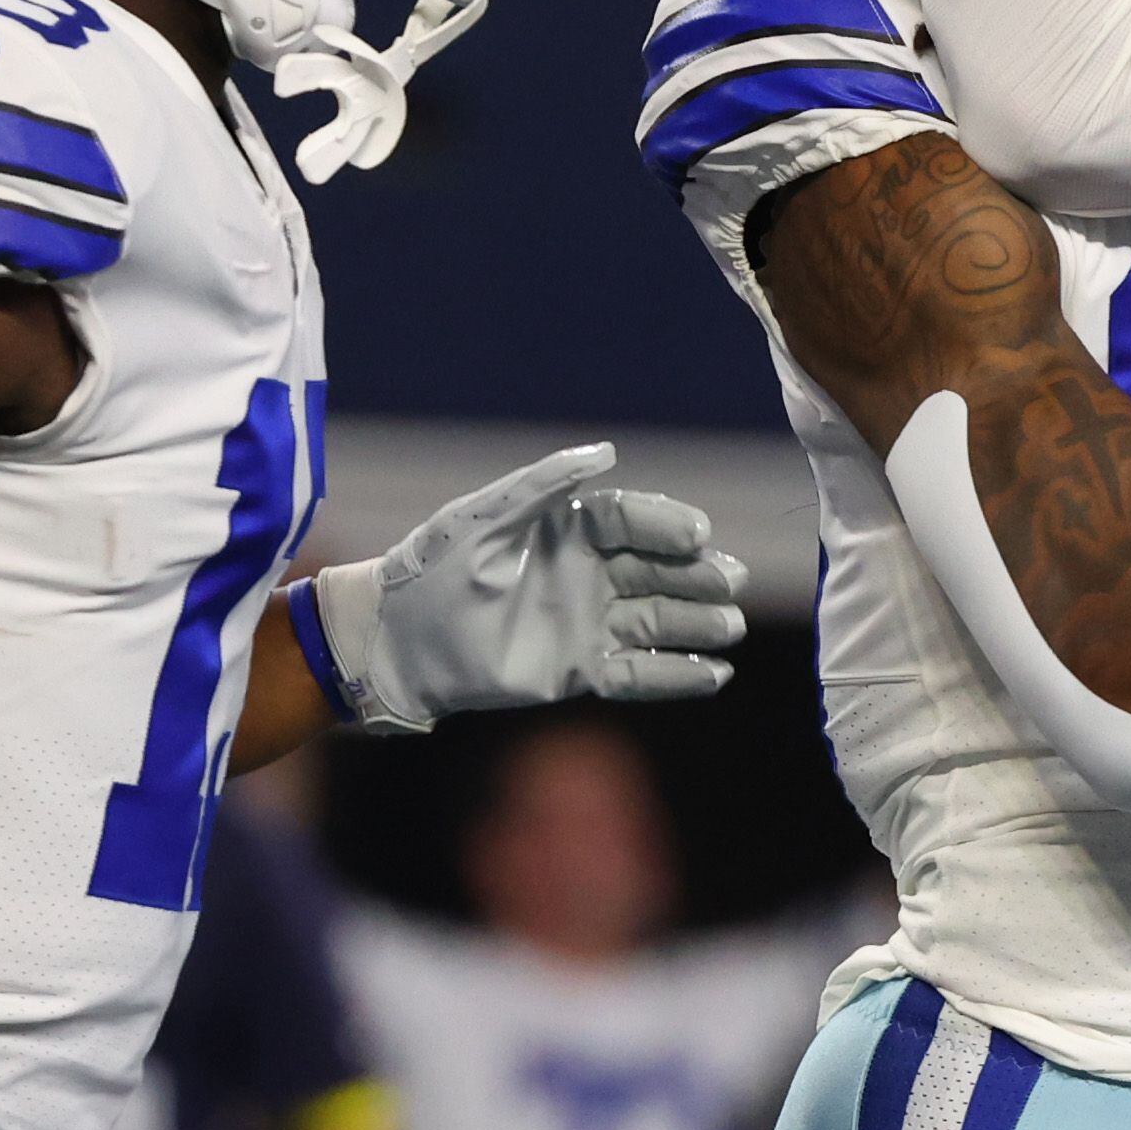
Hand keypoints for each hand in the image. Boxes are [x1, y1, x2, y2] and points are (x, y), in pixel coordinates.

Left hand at [303, 443, 747, 731]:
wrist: (400, 643)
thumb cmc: (434, 570)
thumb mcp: (482, 518)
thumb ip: (541, 486)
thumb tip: (606, 453)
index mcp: (568, 529)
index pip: (631, 522)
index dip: (666, 525)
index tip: (697, 532)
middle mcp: (588, 574)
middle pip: (657, 572)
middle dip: (697, 575)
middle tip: (730, 580)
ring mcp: (588, 623)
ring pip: (657, 622)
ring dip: (697, 625)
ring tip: (729, 627)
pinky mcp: (581, 672)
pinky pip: (638, 673)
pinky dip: (675, 676)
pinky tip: (714, 675)